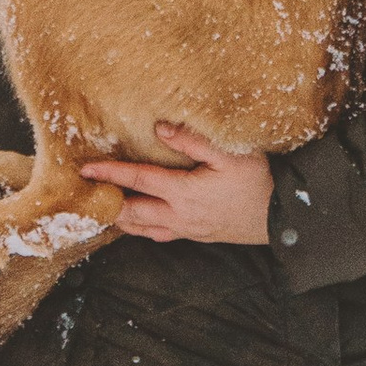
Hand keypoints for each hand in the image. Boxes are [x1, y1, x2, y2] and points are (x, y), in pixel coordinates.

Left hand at [82, 122, 274, 245]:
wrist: (281, 216)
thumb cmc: (258, 182)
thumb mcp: (231, 154)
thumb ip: (194, 141)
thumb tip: (161, 129)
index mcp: (183, 192)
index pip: (138, 180)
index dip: (110, 174)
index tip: (85, 169)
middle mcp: (179, 215)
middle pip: (131, 212)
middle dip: (106, 203)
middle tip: (84, 194)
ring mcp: (186, 229)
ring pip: (142, 228)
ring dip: (120, 219)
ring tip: (102, 208)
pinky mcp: (196, 235)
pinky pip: (160, 235)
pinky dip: (141, 230)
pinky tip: (137, 225)